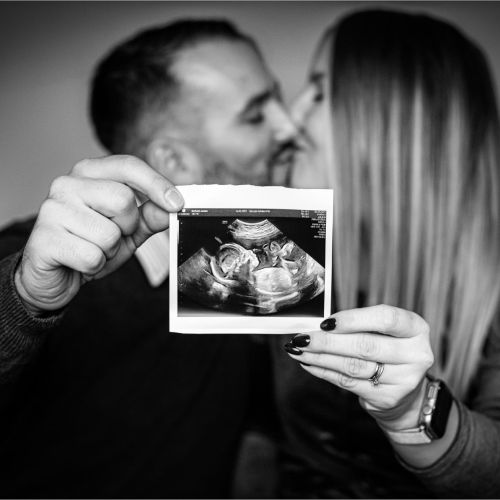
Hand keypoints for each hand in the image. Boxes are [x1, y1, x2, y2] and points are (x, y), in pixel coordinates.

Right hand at [15, 155, 183, 314]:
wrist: (55, 276)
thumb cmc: (91, 245)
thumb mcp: (128, 230)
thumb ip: (150, 217)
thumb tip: (172, 207)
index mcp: (88, 174)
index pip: (128, 166)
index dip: (156, 183)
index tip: (177, 203)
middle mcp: (67, 184)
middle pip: (123, 200)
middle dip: (127, 227)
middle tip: (111, 236)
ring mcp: (52, 210)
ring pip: (109, 233)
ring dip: (109, 251)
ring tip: (92, 249)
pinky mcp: (44, 239)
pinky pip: (92, 257)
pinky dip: (94, 267)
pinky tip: (78, 262)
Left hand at [284, 304, 433, 431]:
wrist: (407, 392)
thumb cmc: (388, 350)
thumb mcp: (384, 331)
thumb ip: (358, 324)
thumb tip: (318, 324)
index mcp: (416, 328)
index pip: (385, 318)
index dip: (353, 319)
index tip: (326, 322)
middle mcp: (416, 354)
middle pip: (365, 346)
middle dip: (327, 341)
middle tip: (302, 338)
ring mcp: (404, 379)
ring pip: (353, 365)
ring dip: (320, 357)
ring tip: (298, 350)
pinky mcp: (388, 398)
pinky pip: (348, 382)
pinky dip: (324, 371)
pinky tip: (309, 364)